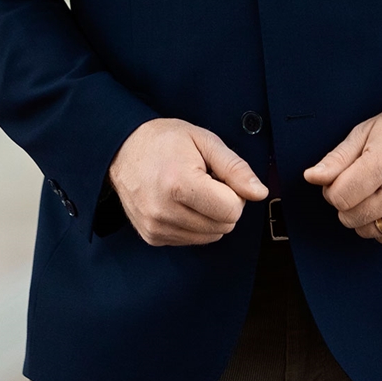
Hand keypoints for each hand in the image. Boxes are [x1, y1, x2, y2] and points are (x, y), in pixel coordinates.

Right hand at [109, 118, 267, 245]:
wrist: (122, 149)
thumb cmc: (166, 140)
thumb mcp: (205, 141)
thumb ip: (235, 168)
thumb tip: (259, 193)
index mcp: (179, 184)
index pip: (232, 210)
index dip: (234, 192)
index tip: (218, 176)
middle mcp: (165, 212)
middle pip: (223, 226)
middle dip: (223, 205)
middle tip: (205, 181)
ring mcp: (156, 228)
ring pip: (210, 237)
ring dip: (209, 216)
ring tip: (191, 191)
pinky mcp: (152, 237)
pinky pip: (191, 240)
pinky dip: (194, 224)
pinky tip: (180, 202)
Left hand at [303, 110, 381, 244]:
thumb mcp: (366, 132)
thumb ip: (337, 158)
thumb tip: (311, 177)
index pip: (340, 197)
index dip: (331, 190)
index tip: (339, 179)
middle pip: (352, 217)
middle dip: (344, 205)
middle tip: (355, 186)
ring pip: (369, 231)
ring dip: (361, 218)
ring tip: (371, 195)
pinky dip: (380, 228)